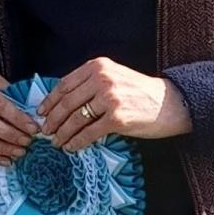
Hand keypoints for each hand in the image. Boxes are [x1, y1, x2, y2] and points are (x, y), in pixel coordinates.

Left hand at [41, 57, 191, 153]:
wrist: (172, 103)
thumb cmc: (141, 93)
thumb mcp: (114, 78)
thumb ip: (90, 84)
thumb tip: (60, 103)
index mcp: (98, 67)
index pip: (64, 84)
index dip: (49, 101)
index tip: (41, 113)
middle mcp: (103, 79)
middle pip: (67, 102)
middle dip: (52, 120)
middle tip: (45, 132)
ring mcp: (110, 98)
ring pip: (75, 119)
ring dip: (62, 133)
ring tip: (56, 142)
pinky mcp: (117, 118)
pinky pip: (89, 132)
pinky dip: (77, 142)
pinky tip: (71, 148)